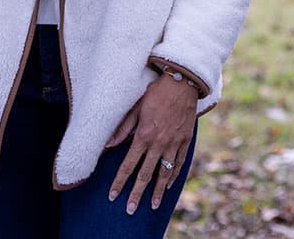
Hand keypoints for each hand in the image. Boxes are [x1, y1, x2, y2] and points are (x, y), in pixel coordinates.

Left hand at [106, 73, 197, 213]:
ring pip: (164, 173)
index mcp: (144, 136)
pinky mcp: (185, 141)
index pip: (128, 164)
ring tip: (152, 205)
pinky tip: (169, 185)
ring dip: (157, 191)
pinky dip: (174, 176)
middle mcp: (159, 144)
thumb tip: (108, 144)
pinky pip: (180, 163)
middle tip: (131, 210)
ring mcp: (174, 144)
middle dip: (136, 193)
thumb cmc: (156, 92)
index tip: (113, 195)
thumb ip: (123, 127)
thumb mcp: (136, 107)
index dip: (120, 181)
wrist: (181, 83)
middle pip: (145, 174)